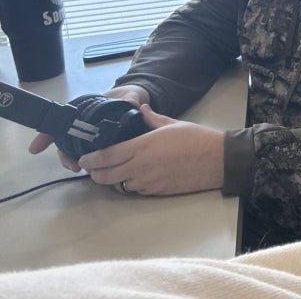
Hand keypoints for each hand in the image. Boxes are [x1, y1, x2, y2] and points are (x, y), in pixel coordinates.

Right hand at [28, 85, 151, 170]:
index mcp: (86, 110)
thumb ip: (131, 97)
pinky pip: (89, 155)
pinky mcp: (100, 144)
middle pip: (65, 141)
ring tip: (79, 170)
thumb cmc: (129, 96)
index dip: (45, 135)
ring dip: (72, 161)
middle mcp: (84, 124)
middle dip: (64, 155)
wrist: (137, 103)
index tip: (34, 149)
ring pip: (74, 151)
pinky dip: (87, 164)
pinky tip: (91, 170)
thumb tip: (132, 102)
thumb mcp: (131, 94)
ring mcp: (90, 135)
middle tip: (72, 166)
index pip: (60, 121)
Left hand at [76, 105, 224, 195]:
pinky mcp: (156, 192)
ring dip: (114, 179)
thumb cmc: (197, 140)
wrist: (216, 161)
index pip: (107, 156)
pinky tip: (137, 176)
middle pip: (105, 176)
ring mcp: (148, 182)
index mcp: (142, 147)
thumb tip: (142, 109)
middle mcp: (141, 167)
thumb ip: (152, 119)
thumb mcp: (172, 124)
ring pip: (119, 185)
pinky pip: (136, 190)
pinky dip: (131, 184)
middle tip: (94, 167)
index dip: (91, 159)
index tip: (84, 158)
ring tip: (116, 171)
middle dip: (96, 173)